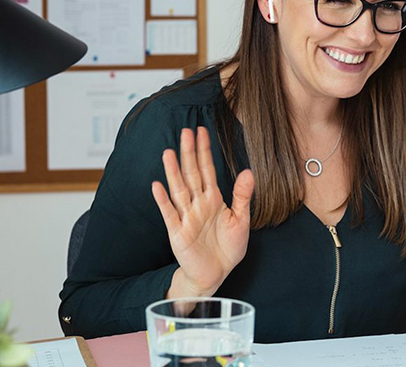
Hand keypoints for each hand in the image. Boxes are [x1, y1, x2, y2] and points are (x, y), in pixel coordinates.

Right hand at [152, 127, 254, 296]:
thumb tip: (248, 171)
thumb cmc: (227, 248)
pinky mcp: (178, 233)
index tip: (201, 132)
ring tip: (168, 152)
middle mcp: (198, 204)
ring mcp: (186, 217)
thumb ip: (242, 196)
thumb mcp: (241, 220)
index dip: (204, 151)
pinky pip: (169, 214)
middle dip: (189, 154)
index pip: (207, 170)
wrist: (216, 274)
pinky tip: (157, 185)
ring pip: (179, 189)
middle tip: (185, 131)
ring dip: (173, 171)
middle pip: (192, 174)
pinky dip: (163, 200)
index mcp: (213, 200)